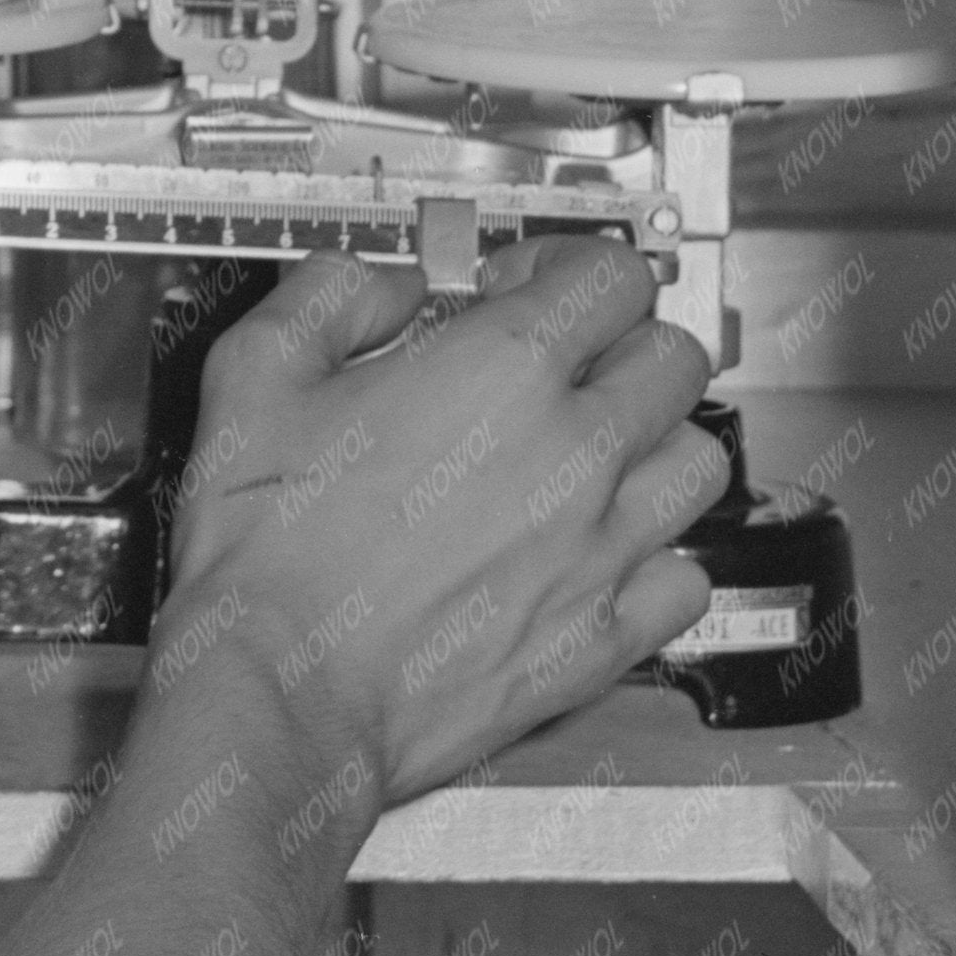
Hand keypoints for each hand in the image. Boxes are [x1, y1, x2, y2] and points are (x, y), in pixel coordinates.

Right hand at [142, 239, 728, 816]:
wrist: (284, 691)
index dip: (566, 265)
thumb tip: (389, 288)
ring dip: (655, 442)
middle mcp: (575, 454)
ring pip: (701, 462)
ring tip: (593, 453)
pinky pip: (686, 579)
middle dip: (623, 340)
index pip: (612, 276)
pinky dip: (658, 557)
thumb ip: (331, 294)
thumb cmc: (269, 551)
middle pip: (677, 358)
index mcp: (501, 372)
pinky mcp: (603, 640)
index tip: (521, 288)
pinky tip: (597, 551)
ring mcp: (601, 552)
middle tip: (563, 361)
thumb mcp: (255, 370)